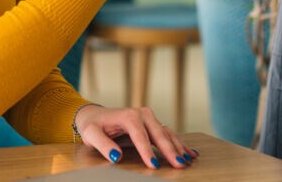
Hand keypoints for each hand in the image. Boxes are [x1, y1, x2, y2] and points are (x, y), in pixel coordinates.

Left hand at [73, 105, 197, 168]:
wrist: (94, 115)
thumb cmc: (93, 125)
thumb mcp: (91, 134)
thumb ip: (103, 145)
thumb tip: (115, 156)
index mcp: (128, 116)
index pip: (140, 136)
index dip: (147, 152)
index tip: (153, 166)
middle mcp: (142, 114)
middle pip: (159, 134)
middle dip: (170, 150)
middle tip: (179, 165)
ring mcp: (149, 118)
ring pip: (167, 133)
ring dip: (178, 147)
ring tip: (188, 160)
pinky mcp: (152, 124)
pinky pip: (168, 134)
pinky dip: (179, 143)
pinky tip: (190, 152)